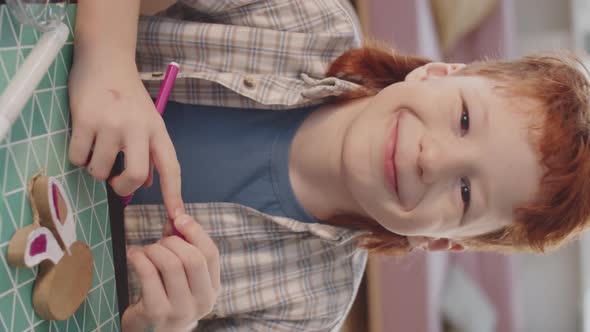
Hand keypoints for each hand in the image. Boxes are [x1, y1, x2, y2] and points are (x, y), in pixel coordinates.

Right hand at [68, 57, 182, 217]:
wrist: (106, 60)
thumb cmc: (128, 95)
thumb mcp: (149, 121)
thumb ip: (150, 151)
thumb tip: (150, 183)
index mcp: (157, 131)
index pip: (171, 169)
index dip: (174, 195)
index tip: (176, 217)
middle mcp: (138, 129)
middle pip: (136, 177)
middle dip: (122, 188)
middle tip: (115, 183)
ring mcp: (111, 125)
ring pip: (101, 171)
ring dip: (96, 169)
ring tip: (97, 150)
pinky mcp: (85, 121)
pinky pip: (78, 157)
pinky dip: (78, 156)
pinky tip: (84, 139)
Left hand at [122, 214, 220, 331]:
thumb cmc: (164, 297)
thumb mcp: (180, 275)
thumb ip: (182, 246)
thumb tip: (176, 216)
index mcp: (212, 290)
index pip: (211, 254)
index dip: (196, 232)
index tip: (179, 218)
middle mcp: (202, 302)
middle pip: (193, 258)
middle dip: (172, 242)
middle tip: (158, 242)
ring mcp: (181, 310)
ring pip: (171, 264)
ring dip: (154, 249)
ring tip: (144, 251)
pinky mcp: (157, 312)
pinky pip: (149, 274)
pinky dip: (139, 258)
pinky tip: (133, 255)